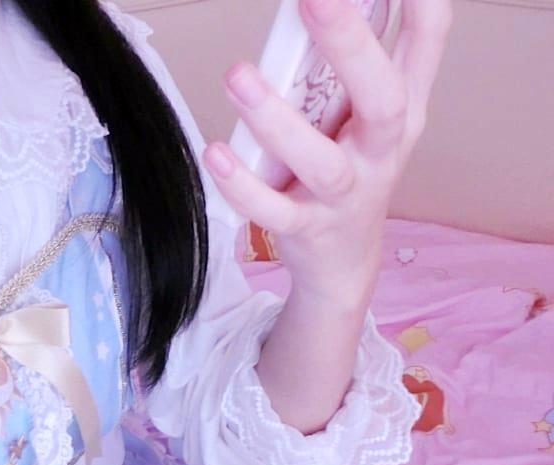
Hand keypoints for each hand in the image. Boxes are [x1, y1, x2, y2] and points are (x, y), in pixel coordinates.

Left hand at [203, 0, 452, 307]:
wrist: (342, 261)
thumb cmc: (351, 170)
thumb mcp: (367, 115)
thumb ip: (355, 62)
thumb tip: (327, 2)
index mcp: (404, 107)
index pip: (427, 41)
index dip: (421, 1)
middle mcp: (382, 148)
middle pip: (383, 96)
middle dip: (350, 45)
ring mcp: (346, 193)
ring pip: (320, 160)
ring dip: (276, 118)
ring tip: (237, 75)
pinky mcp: (306, 229)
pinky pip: (274, 210)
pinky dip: (243, 185)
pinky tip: (215, 153)